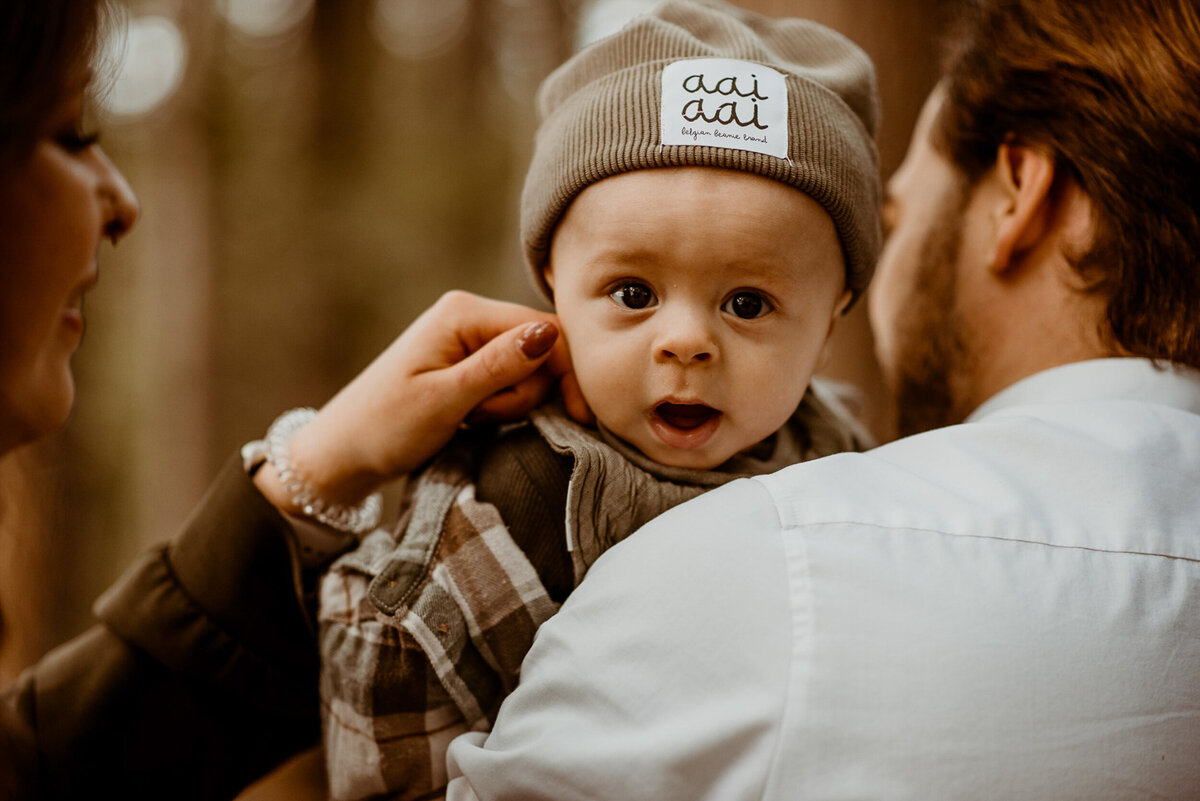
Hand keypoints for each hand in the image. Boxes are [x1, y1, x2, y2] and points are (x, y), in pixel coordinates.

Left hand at [255, 291, 590, 511]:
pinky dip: (501, 405)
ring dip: (510, 404)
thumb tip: (549, 333)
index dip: (567, 372)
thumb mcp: (444, 400)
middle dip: (525, 392)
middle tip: (481, 417)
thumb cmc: (385, 426)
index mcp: (464, 312)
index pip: (545, 329)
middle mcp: (469, 315)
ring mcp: (468, 339)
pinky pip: (509, 380)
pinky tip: (475, 418)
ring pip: (527, 370)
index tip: (577, 417)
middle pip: (540, 349)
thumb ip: (498, 366)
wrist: (343, 452)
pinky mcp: (468, 363)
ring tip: (470, 420)